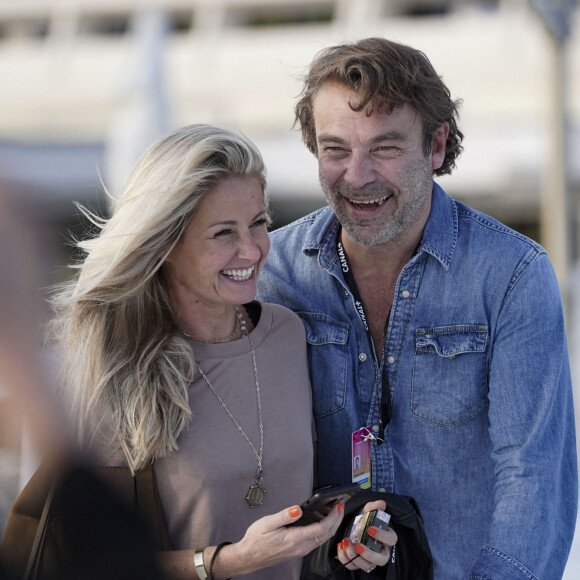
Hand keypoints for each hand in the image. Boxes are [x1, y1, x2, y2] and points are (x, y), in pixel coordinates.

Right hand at [214, 500, 344, 576]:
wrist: (248, 557)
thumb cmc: (256, 539)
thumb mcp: (267, 523)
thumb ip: (284, 515)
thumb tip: (298, 508)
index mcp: (295, 539)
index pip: (322, 528)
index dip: (333, 516)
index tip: (338, 504)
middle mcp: (302, 547)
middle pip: (327, 534)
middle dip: (336, 519)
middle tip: (339, 504)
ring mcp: (301, 550)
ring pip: (322, 538)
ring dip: (330, 524)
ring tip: (328, 508)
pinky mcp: (298, 550)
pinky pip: (316, 540)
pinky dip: (322, 529)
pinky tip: (317, 519)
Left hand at [336, 500, 397, 573]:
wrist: (352, 525)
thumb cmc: (363, 520)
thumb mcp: (367, 511)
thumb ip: (374, 507)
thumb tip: (382, 503)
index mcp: (386, 538)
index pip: (391, 540)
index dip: (382, 536)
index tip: (370, 529)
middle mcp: (380, 552)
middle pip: (381, 560)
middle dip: (369, 554)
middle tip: (357, 545)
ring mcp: (369, 560)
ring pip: (366, 565)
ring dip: (355, 556)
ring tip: (346, 542)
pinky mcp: (358, 563)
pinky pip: (353, 566)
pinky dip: (345, 559)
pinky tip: (340, 547)